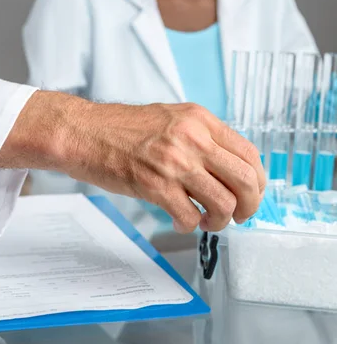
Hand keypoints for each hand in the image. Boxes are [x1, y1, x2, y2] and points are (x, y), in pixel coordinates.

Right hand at [0, 92, 264, 232]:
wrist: (85, 131)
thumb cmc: (123, 127)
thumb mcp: (172, 118)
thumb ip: (202, 136)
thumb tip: (230, 166)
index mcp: (200, 119)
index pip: (249, 153)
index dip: (258, 181)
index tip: (251, 194)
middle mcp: (192, 138)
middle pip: (246, 180)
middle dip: (249, 206)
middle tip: (239, 215)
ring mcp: (174, 162)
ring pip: (223, 203)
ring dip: (221, 221)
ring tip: (207, 220)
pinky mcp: (154, 185)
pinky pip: (189, 217)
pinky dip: (189, 226)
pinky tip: (181, 220)